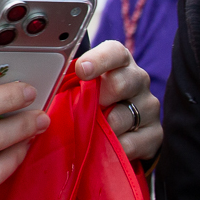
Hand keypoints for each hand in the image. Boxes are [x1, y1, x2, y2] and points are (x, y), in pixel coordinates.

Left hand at [74, 40, 161, 163]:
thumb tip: (44, 88)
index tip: (82, 70)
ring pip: (123, 116)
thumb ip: (70, 84)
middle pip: (122, 83)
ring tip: (92, 131)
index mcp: (119, 63)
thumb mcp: (81, 89)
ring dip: (102, 127)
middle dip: (99, 98)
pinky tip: (106, 147)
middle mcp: (138, 80)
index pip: (114, 53)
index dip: (98, 60)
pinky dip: (114, 147)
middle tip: (85, 109)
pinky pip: (131, 143)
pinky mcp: (155, 134)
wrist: (123, 132)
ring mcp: (148, 107)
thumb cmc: (95, 104)